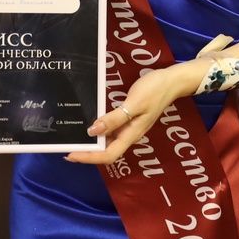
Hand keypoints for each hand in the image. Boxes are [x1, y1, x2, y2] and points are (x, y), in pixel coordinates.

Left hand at [66, 60, 205, 164]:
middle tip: (66, 147)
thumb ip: (114, 118)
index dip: (89, 157)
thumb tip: (92, 132)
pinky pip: (112, 131)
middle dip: (87, 153)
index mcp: (131, 134)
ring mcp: (130, 127)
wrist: (172, 80)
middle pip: (107, 152)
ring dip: (92, 143)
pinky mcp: (130, 119)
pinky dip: (99, 131)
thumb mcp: (134, 103)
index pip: (108, 155)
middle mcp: (130, 134)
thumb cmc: (154, 90)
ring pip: (109, 142)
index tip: (70, 154)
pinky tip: (91, 124)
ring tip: (74, 138)